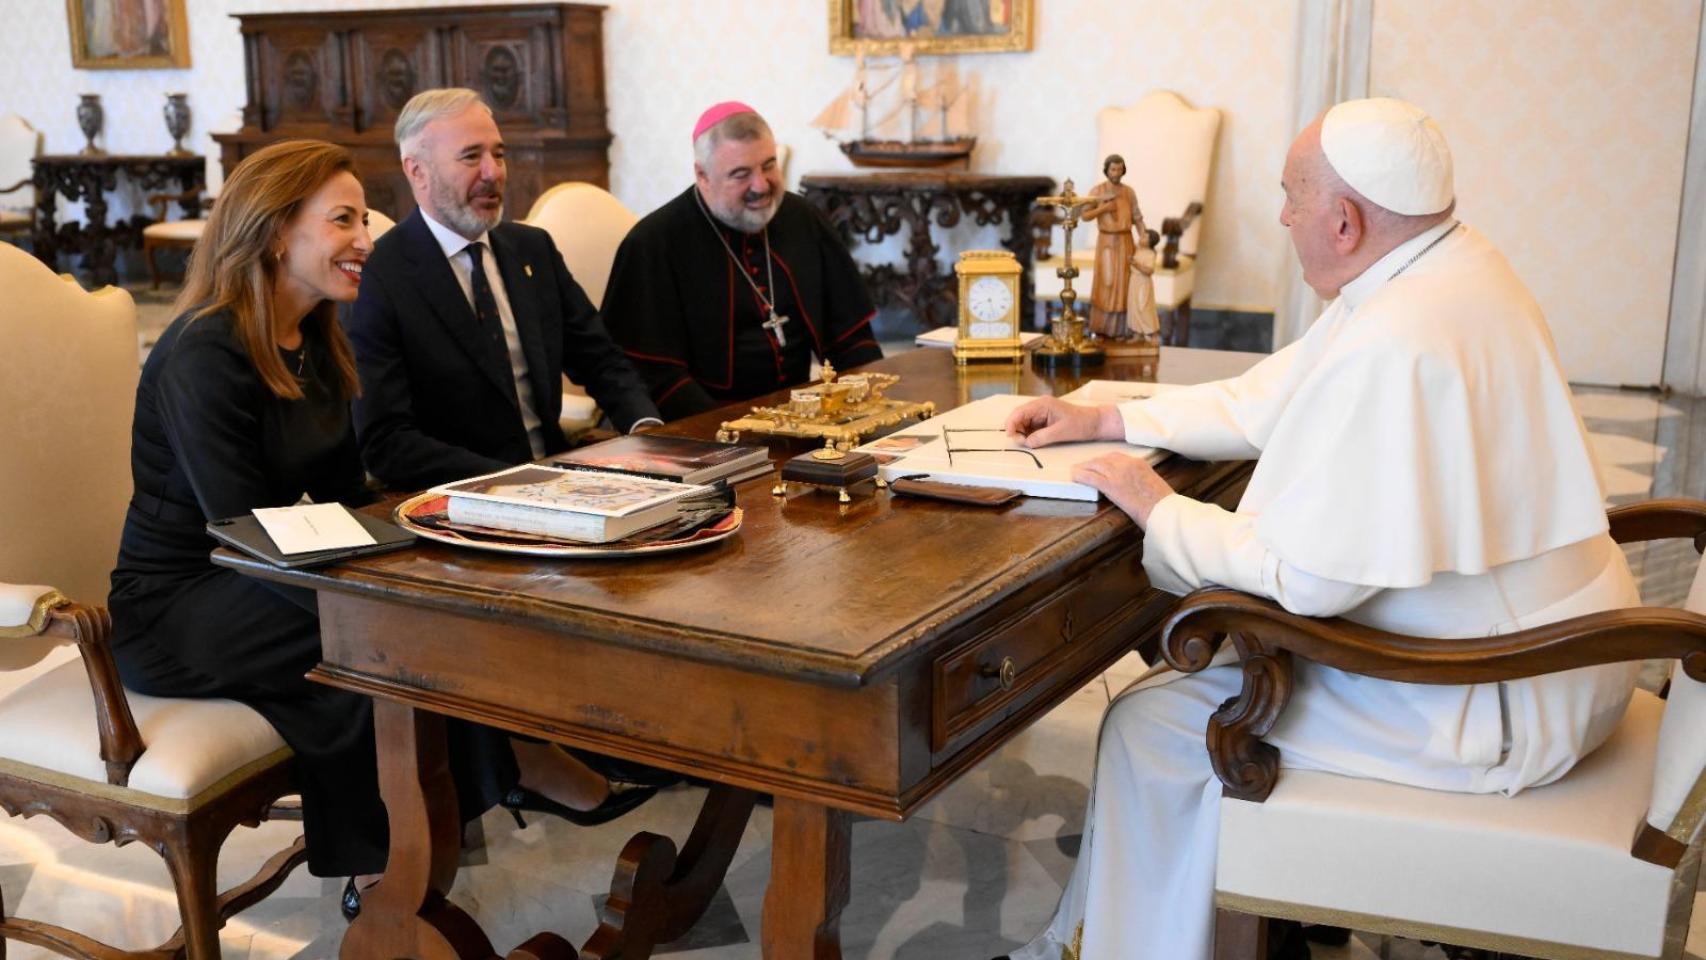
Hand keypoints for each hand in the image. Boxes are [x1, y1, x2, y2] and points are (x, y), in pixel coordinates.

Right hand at [1004, 398, 1119, 447]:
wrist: (1095, 423)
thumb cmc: (1081, 424)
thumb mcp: (1061, 432)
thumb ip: (1041, 437)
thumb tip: (1026, 443)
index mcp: (1043, 404)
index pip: (1019, 412)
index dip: (1011, 424)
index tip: (1011, 437)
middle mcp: (1040, 407)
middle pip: (1019, 418)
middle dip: (1016, 431)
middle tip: (1022, 444)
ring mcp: (1041, 413)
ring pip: (1023, 424)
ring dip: (1022, 434)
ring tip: (1029, 444)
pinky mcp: (1044, 420)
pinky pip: (1031, 428)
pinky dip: (1029, 435)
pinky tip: (1033, 442)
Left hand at [1072, 452, 1172, 526]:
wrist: (1162, 509)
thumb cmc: (1162, 502)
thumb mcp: (1153, 484)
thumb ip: (1141, 479)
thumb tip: (1133, 485)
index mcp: (1139, 463)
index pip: (1116, 456)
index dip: (1104, 460)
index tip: (1099, 464)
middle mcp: (1127, 464)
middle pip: (1103, 459)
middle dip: (1092, 463)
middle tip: (1084, 467)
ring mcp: (1118, 474)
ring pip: (1095, 465)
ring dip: (1084, 468)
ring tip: (1076, 472)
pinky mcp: (1111, 486)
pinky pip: (1091, 477)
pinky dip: (1081, 476)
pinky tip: (1075, 477)